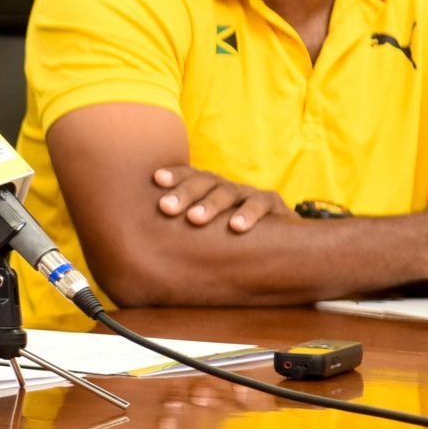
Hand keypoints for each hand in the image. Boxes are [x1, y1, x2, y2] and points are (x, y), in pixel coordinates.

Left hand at [152, 166, 286, 232]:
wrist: (282, 243)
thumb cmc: (230, 238)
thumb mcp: (206, 231)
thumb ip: (181, 232)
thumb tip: (144, 253)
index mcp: (207, 190)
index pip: (188, 176)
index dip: (174, 175)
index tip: (156, 179)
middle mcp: (226, 188)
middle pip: (204, 182)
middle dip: (184, 193)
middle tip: (166, 207)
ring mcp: (249, 194)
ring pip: (228, 192)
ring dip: (211, 204)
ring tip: (195, 218)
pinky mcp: (273, 205)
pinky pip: (261, 204)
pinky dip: (249, 214)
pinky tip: (237, 227)